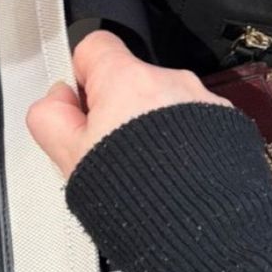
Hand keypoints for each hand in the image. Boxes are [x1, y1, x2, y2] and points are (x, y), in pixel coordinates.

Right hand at [26, 30, 230, 177]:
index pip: (93, 47)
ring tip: (135, 167)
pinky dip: (174, 142)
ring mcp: (199, 103)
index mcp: (126, 82)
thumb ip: (49, 118)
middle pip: (126, 80)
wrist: (193, 225)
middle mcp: (168, 83)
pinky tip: (163, 172)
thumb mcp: (68, 156)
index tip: (76, 107)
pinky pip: (188, 123)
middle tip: (102, 150)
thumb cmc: (135, 193)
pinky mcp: (222, 127)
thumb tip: (53, 102)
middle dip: (112, 110)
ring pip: (158, 105)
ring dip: (145, 128)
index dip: (78, 76)